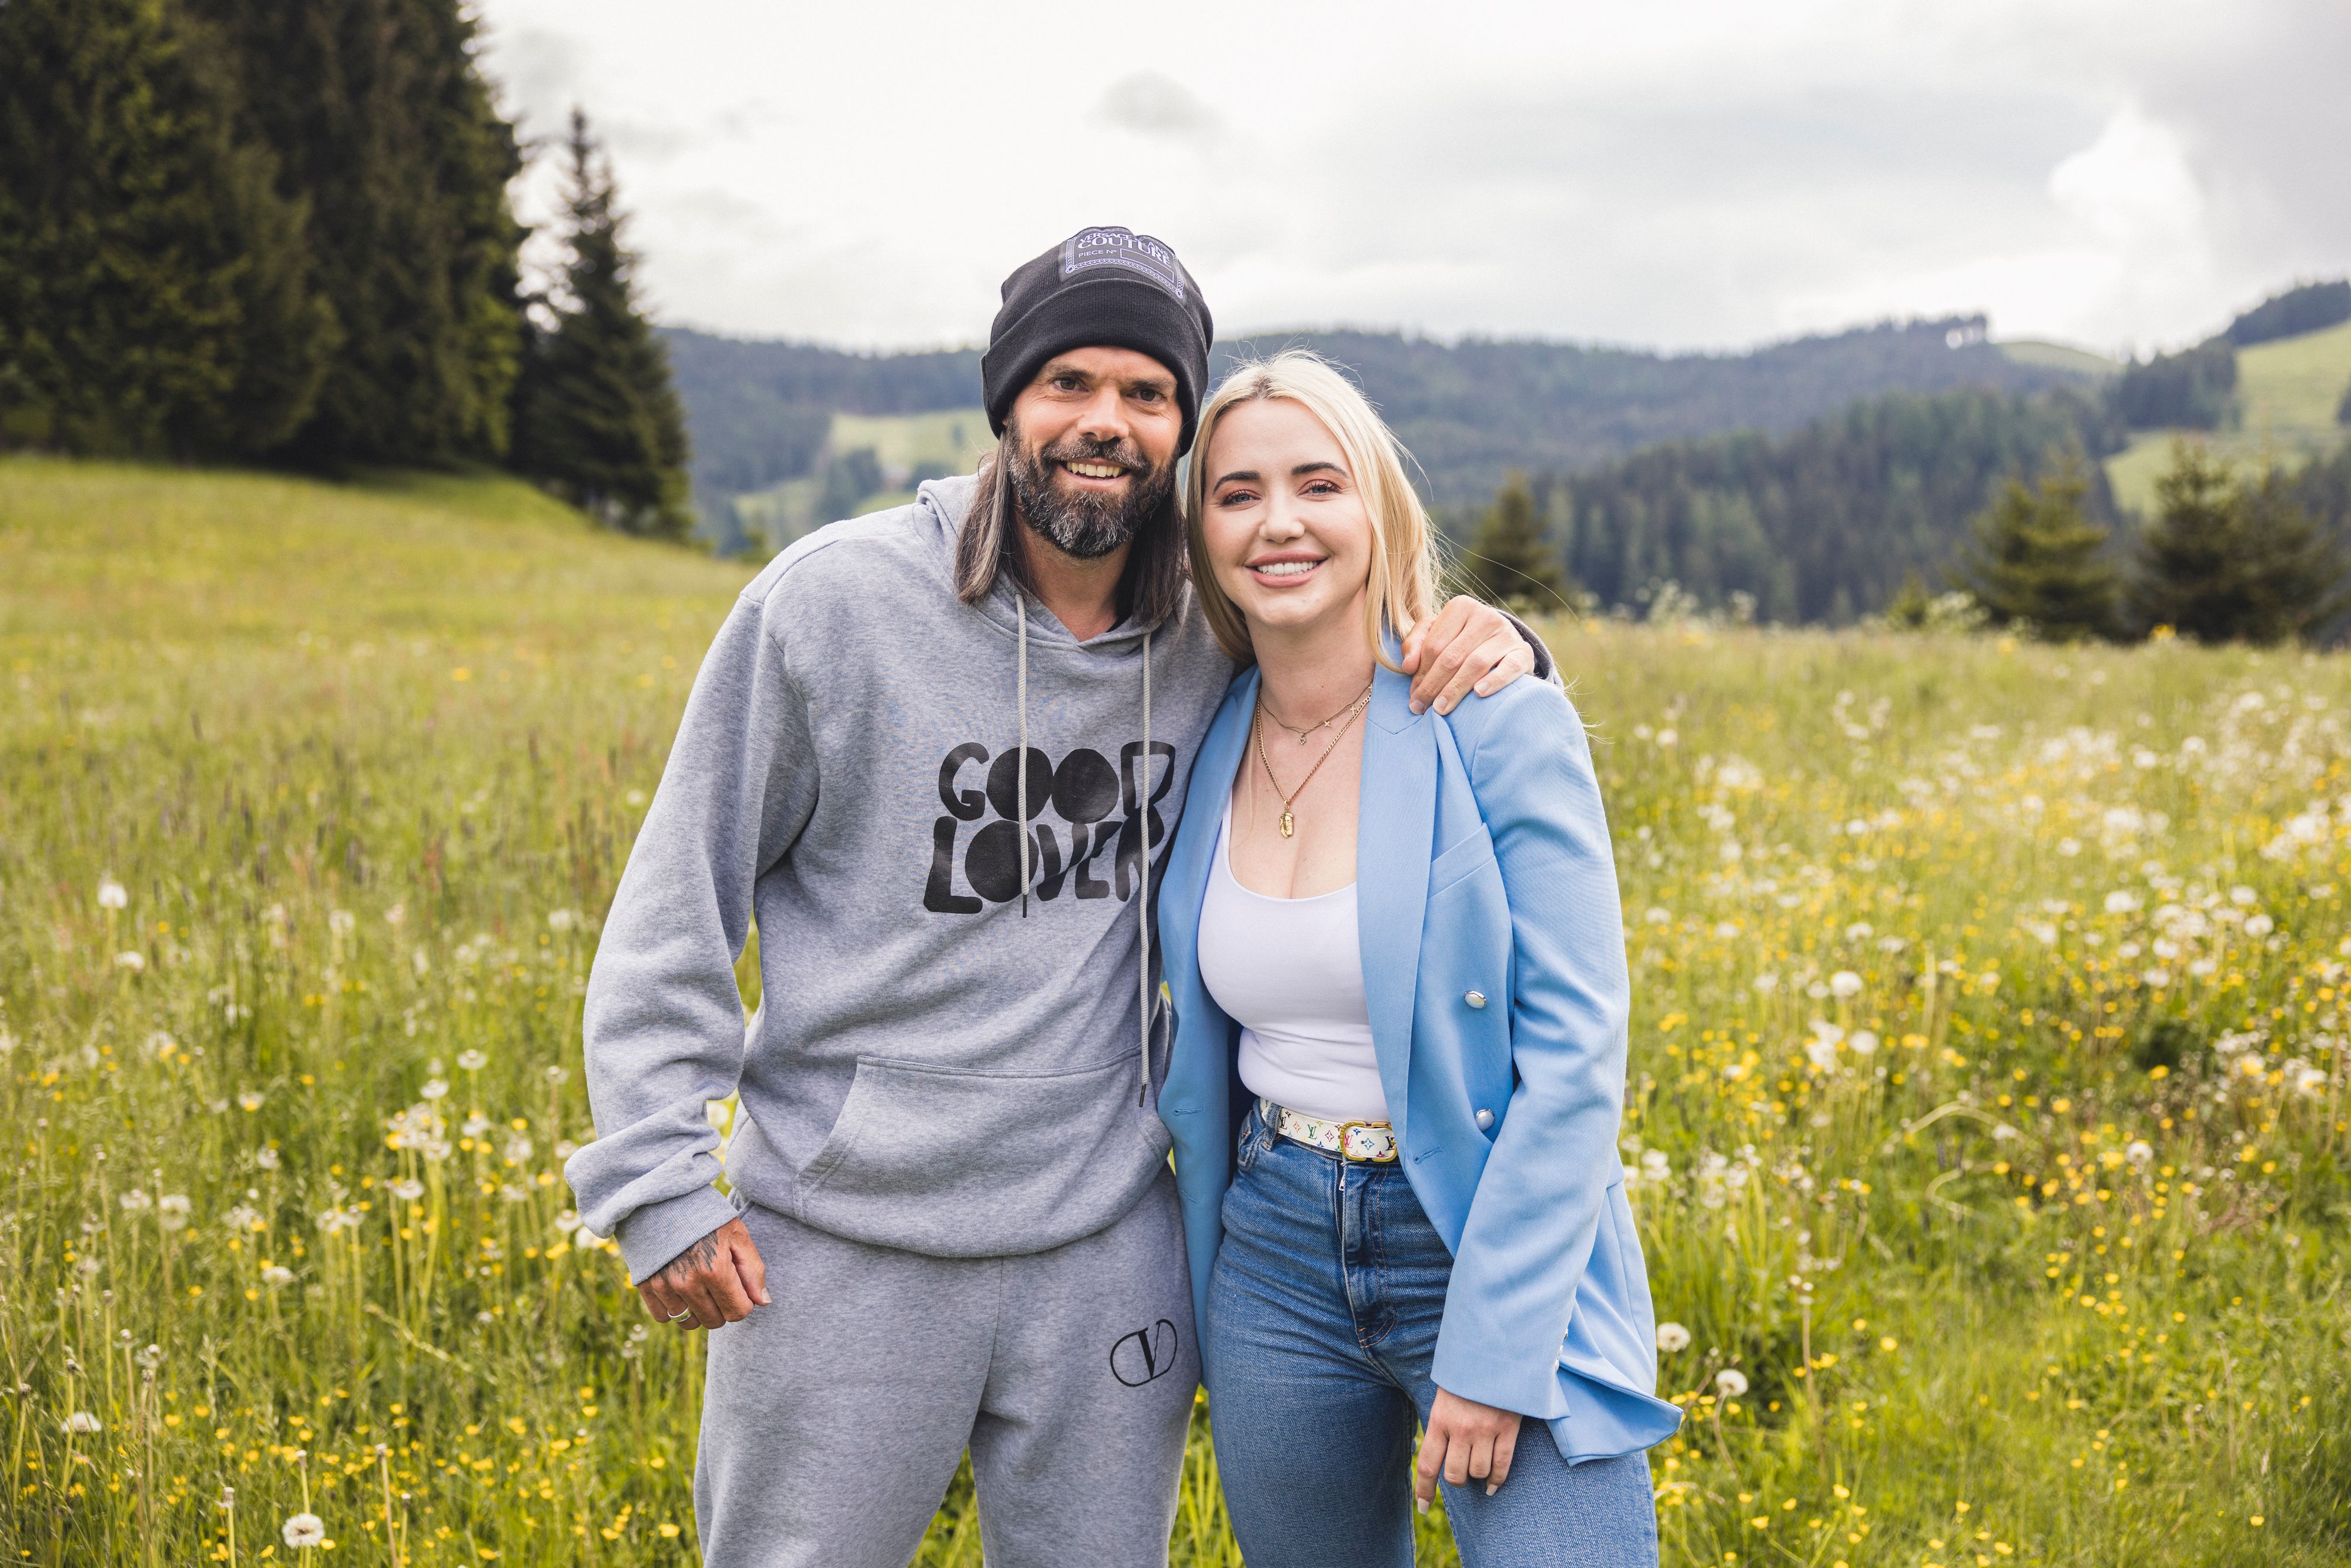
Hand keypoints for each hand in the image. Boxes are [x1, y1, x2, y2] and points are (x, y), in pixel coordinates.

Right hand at [636, 1216, 768, 1331]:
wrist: (662, 1197)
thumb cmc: (705, 1215)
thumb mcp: (737, 1234)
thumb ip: (753, 1270)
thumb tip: (762, 1302)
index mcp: (715, 1270)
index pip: (738, 1312)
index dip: (744, 1303)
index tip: (740, 1288)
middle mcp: (688, 1283)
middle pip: (714, 1321)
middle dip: (723, 1307)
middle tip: (720, 1283)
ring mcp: (664, 1286)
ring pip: (689, 1322)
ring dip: (699, 1309)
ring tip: (700, 1284)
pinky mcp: (645, 1285)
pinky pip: (664, 1317)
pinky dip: (675, 1308)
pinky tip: (680, 1287)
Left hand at [1400, 597, 1536, 715]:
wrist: (1504, 645)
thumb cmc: (1461, 641)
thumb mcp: (1436, 635)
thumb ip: (1415, 644)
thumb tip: (1407, 666)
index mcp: (1460, 607)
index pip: (1434, 645)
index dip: (1420, 673)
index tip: (1412, 696)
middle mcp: (1485, 616)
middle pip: (1452, 656)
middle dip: (1433, 685)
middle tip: (1420, 707)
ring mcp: (1506, 633)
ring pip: (1475, 663)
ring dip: (1455, 689)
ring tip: (1441, 709)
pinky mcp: (1523, 652)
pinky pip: (1509, 668)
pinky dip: (1494, 681)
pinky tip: (1478, 694)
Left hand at [1414, 1386, 1521, 1508]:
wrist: (1495, 1351)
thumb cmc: (1465, 1374)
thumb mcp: (1444, 1395)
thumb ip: (1441, 1423)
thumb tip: (1439, 1454)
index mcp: (1439, 1419)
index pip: (1428, 1464)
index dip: (1424, 1490)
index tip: (1423, 1507)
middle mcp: (1461, 1429)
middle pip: (1455, 1475)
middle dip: (1457, 1481)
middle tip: (1460, 1476)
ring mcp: (1486, 1430)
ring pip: (1479, 1473)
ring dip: (1478, 1477)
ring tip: (1478, 1470)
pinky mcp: (1508, 1429)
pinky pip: (1502, 1466)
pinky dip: (1497, 1480)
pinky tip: (1493, 1485)